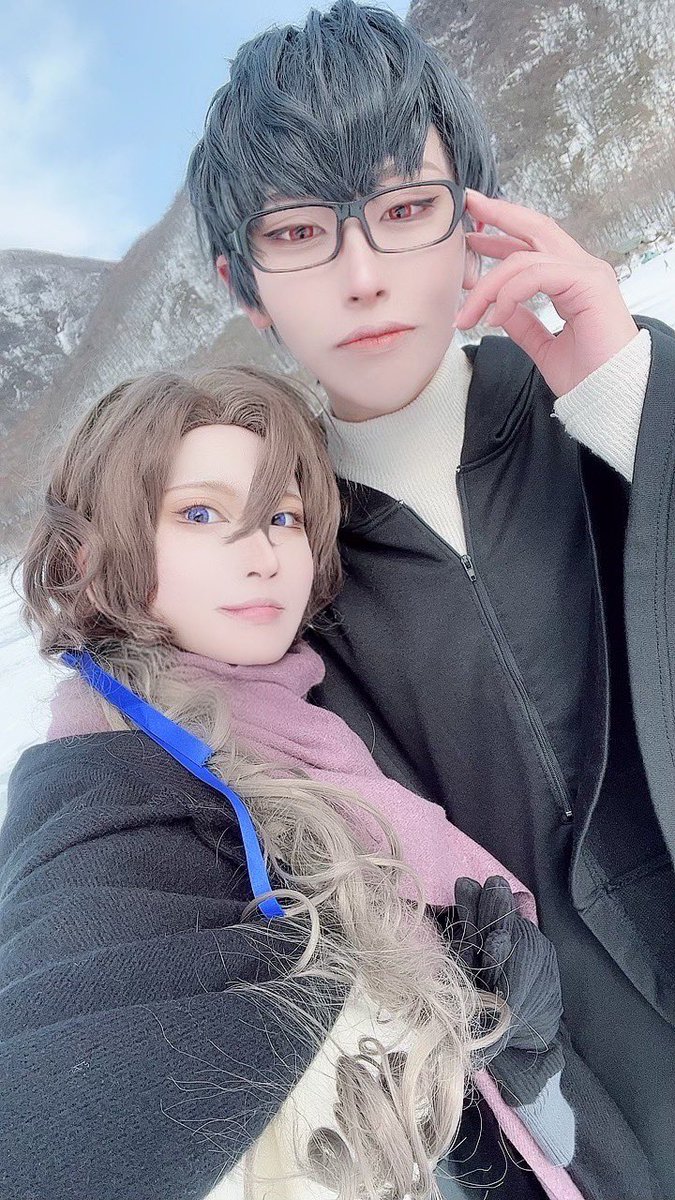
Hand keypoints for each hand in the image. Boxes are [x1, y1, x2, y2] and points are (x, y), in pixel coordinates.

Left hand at [454, 189, 639, 396]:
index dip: (503, 234)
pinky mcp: (589, 283)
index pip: (533, 245)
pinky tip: (494, 317)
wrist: (609, 395)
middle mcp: (581, 269)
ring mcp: (587, 273)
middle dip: (499, 213)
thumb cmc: (585, 376)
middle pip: (535, 227)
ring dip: (488, 286)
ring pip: (525, 258)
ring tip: (466, 315)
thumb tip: (498, 310)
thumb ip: (523, 324)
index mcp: (572, 280)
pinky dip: (509, 294)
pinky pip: (536, 275)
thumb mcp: (542, 345)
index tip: (473, 234)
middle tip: (468, 203)